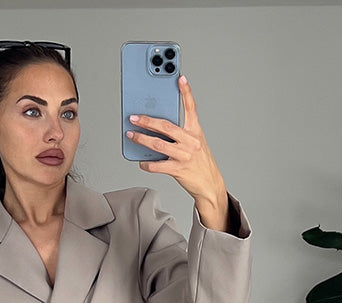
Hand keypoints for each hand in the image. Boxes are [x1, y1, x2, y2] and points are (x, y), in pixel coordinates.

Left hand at [125, 74, 228, 213]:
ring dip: (141, 139)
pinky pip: (157, 165)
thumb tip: (158, 127)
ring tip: (131, 135)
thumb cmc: (200, 162)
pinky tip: (141, 161)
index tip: (180, 78)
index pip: (191, 108)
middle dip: (147, 120)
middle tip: (134, 117)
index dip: (186, 92)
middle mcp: (190, 141)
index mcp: (195, 131)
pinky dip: (147, 163)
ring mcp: (184, 155)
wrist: (210, 184)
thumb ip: (181, 133)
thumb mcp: (196, 143)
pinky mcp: (178, 170)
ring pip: (158, 144)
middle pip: (165, 126)